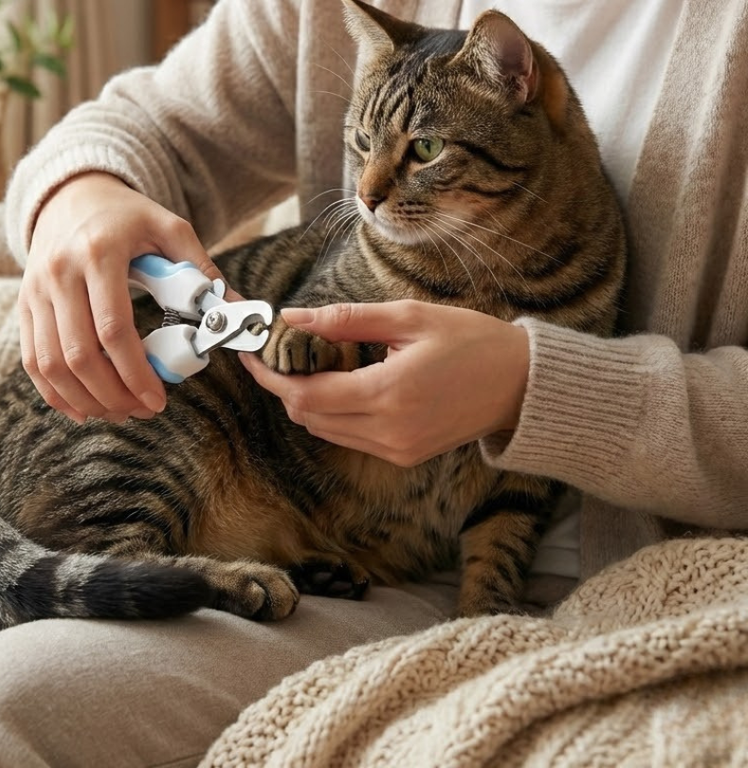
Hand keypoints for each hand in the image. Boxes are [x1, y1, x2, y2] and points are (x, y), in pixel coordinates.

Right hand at [19, 172, 222, 421]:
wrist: (72, 194)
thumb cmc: (127, 216)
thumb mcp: (169, 228)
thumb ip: (202, 269)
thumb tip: (236, 311)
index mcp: (98, 252)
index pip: (112, 328)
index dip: (135, 372)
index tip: (158, 399)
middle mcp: (59, 272)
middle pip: (78, 354)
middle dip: (112, 394)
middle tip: (142, 411)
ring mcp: (36, 290)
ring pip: (51, 363)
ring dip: (84, 399)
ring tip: (118, 412)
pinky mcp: (25, 304)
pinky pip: (31, 360)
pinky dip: (54, 392)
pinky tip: (82, 407)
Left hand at [241, 300, 529, 465]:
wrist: (521, 385)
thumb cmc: (471, 341)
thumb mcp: (408, 317)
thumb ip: (346, 319)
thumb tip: (293, 317)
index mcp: (388, 394)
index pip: (305, 394)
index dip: (269, 376)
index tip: (251, 352)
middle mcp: (388, 431)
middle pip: (307, 416)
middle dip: (284, 385)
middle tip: (278, 350)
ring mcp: (396, 449)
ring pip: (324, 430)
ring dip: (307, 399)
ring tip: (308, 361)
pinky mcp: (404, 455)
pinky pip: (349, 437)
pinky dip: (333, 411)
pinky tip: (340, 381)